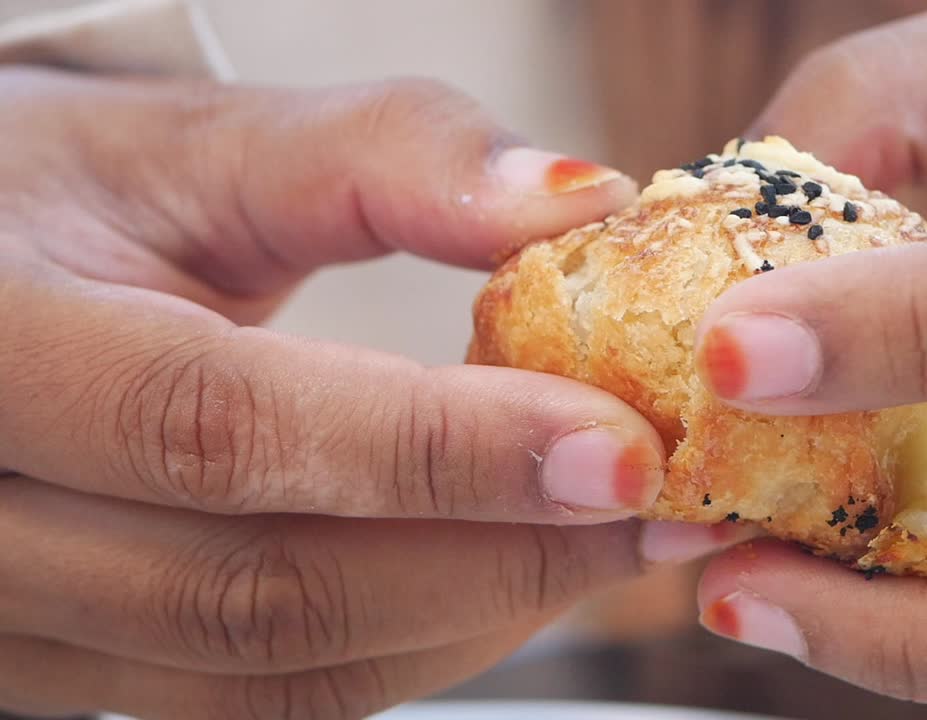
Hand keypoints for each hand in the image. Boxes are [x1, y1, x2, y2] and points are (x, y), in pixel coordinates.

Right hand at [0, 68, 746, 719]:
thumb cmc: (67, 194)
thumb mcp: (196, 144)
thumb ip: (385, 156)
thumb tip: (579, 206)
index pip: (217, 426)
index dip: (434, 453)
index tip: (619, 448)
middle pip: (257, 591)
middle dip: (493, 558)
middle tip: (654, 507)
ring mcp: (16, 619)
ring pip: (269, 673)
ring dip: (471, 617)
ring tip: (603, 539)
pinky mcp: (73, 663)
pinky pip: (260, 695)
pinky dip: (410, 644)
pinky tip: (507, 572)